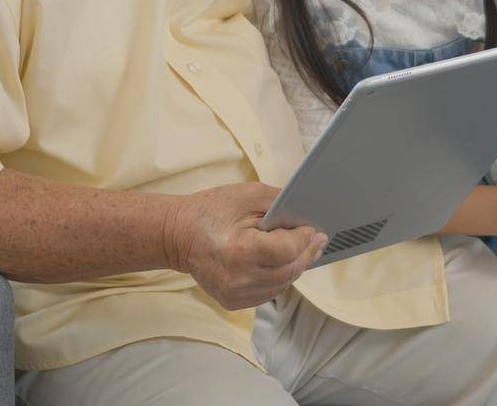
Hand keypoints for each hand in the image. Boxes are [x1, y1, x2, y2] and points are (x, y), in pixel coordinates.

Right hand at [163, 183, 327, 309]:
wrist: (178, 236)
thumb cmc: (210, 211)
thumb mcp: (247, 195)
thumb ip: (280, 203)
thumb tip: (307, 216)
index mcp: (240, 251)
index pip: (286, 251)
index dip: (304, 240)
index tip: (313, 229)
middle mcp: (238, 278)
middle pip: (289, 270)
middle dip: (307, 253)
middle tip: (318, 239)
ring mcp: (234, 294)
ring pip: (282, 284)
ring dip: (296, 266)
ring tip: (304, 249)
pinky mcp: (233, 301)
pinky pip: (269, 292)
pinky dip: (280, 277)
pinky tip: (282, 262)